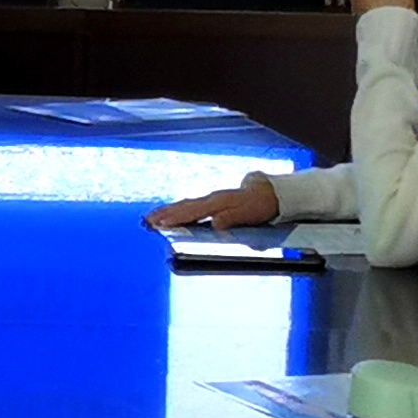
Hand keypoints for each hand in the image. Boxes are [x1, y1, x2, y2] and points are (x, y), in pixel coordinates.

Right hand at [151, 174, 285, 231]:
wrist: (269, 193)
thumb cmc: (259, 205)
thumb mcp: (249, 214)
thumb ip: (232, 218)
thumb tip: (215, 224)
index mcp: (219, 202)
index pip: (194, 211)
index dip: (177, 218)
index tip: (161, 223)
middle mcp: (212, 199)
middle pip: (185, 206)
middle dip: (165, 214)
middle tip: (147, 222)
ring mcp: (211, 200)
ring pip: (185, 205)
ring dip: (168, 212)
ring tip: (151, 219)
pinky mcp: (211, 203)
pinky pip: (191, 206)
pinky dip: (177, 210)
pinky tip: (169, 216)